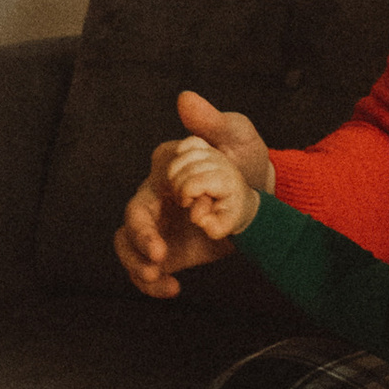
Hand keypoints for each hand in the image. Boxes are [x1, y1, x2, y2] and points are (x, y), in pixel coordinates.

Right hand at [113, 88, 274, 297]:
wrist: (261, 196)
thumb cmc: (245, 162)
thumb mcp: (237, 137)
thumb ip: (213, 122)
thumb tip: (185, 99)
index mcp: (165, 170)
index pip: (146, 189)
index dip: (152, 211)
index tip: (180, 221)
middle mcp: (155, 197)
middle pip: (131, 218)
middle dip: (140, 240)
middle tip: (160, 258)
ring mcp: (158, 225)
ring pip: (127, 245)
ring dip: (135, 264)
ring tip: (158, 278)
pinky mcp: (167, 251)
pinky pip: (146, 268)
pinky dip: (152, 283)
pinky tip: (172, 289)